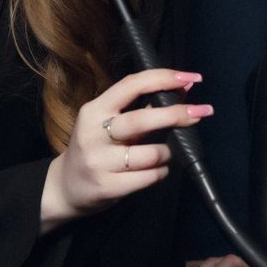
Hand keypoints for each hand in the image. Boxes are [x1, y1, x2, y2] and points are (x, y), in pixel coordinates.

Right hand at [40, 69, 211, 228]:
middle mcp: (93, 134)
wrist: (65, 188)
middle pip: (142, 119)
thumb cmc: (97, 148)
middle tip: (201, 112)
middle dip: (176, 114)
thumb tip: (185, 86)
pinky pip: (149, 177)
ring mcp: (99, 162)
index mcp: (95, 110)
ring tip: (163, 154)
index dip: (164, 78)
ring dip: (167, 152)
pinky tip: (155, 170)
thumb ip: (145, 105)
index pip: (132, 85)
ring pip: (151, 153)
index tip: (191, 78)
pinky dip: (160, 172)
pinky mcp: (107, 187)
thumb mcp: (110, 122)